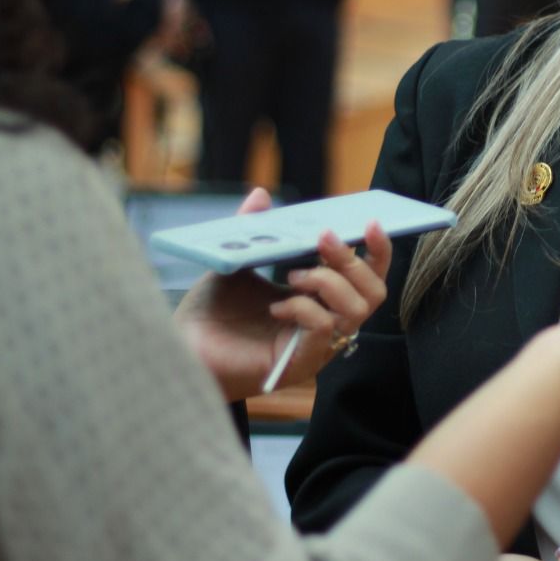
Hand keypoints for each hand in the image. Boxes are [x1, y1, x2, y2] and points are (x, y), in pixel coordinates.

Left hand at [172, 188, 391, 399]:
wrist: (181, 350)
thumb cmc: (211, 314)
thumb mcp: (236, 264)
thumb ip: (252, 231)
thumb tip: (260, 196)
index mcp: (320, 298)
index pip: (367, 276)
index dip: (378, 251)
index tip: (371, 223)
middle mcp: (326, 323)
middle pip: (373, 292)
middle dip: (352, 260)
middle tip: (324, 239)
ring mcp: (316, 346)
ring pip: (357, 311)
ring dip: (329, 282)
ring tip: (293, 275)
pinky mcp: (300, 364)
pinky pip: (323, 328)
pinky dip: (304, 308)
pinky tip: (276, 306)